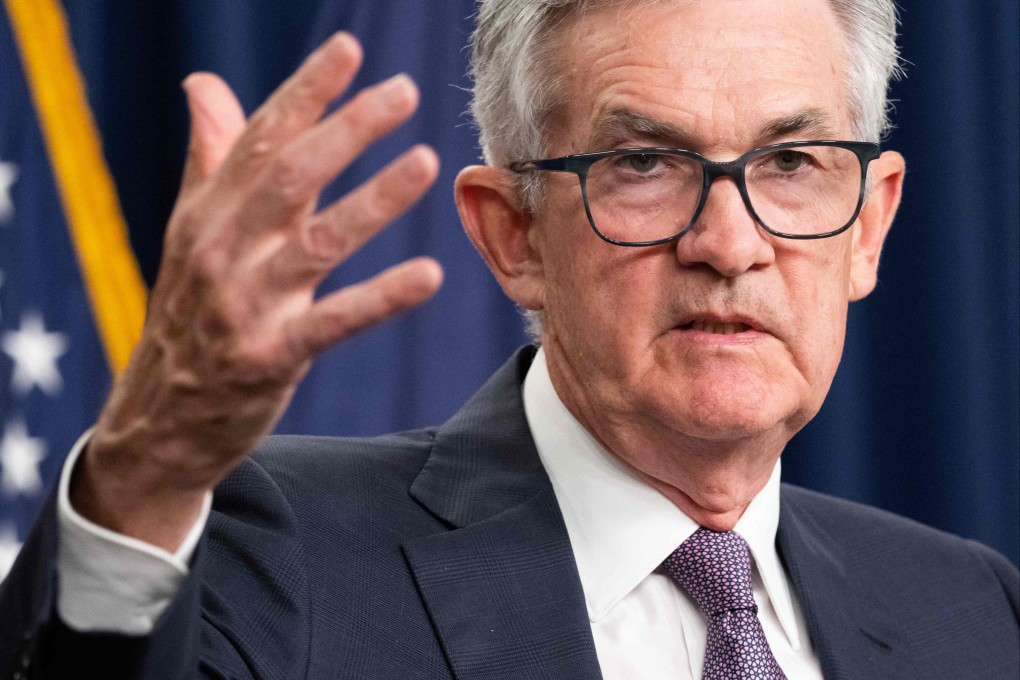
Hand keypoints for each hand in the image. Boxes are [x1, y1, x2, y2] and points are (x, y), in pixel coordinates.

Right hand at [71, 33, 442, 550]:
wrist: (160, 414)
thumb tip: (203, 84)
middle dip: (348, 131)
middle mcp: (223, 249)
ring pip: (317, 242)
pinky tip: (428, 275)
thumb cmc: (190, 312)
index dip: (306, 91)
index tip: (350, 49)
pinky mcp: (271, 356)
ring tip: (425, 161)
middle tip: (403, 92)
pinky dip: (380, 298)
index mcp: (208, 212)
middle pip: (289, 177)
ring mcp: (245, 304)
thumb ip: (210, 159)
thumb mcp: (191, 232)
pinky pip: (333, 322)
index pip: (259, 138)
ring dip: (373, 200)